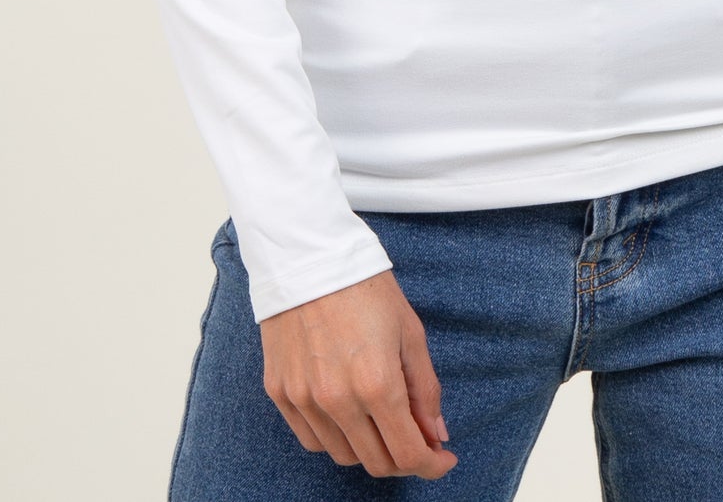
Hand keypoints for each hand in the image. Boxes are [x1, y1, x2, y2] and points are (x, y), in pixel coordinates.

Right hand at [260, 268, 459, 479]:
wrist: (307, 257)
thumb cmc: (364, 288)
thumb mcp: (409, 331)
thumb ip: (425, 389)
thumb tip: (436, 435)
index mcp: (377, 383)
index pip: (408, 454)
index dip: (432, 465)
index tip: (442, 458)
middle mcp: (337, 400)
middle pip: (376, 463)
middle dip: (404, 458)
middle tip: (416, 438)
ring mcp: (304, 399)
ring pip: (343, 456)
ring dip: (369, 449)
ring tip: (380, 420)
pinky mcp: (279, 392)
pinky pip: (312, 439)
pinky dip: (335, 437)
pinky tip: (348, 413)